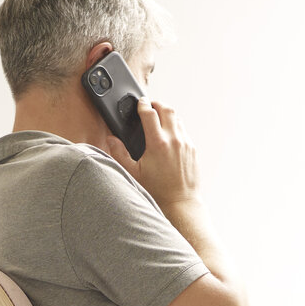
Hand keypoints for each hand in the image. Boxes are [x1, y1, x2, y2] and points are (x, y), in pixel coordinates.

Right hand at [103, 98, 200, 214]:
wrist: (180, 202)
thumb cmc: (157, 191)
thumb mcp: (133, 173)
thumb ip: (120, 154)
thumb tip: (111, 140)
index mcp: (157, 143)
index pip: (150, 113)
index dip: (143, 104)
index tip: (140, 103)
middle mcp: (174, 140)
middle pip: (166, 109)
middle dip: (157, 104)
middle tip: (150, 106)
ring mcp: (185, 143)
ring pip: (177, 118)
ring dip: (167, 115)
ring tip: (159, 119)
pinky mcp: (192, 149)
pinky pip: (184, 131)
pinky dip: (175, 127)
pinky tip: (168, 136)